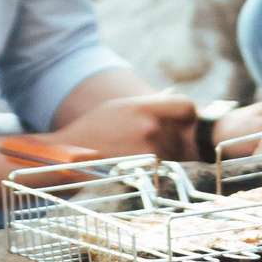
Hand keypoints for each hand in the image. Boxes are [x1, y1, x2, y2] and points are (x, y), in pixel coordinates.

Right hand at [47, 92, 196, 161]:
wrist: (74, 151)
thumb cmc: (98, 126)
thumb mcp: (123, 107)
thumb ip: (151, 102)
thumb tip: (173, 94)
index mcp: (144, 107)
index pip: (186, 106)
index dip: (187, 112)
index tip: (182, 117)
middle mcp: (151, 127)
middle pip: (179, 129)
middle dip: (171, 131)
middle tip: (148, 134)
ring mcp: (150, 149)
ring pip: (173, 147)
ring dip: (163, 147)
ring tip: (136, 144)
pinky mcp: (145, 167)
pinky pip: (162, 161)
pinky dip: (155, 160)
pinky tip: (135, 155)